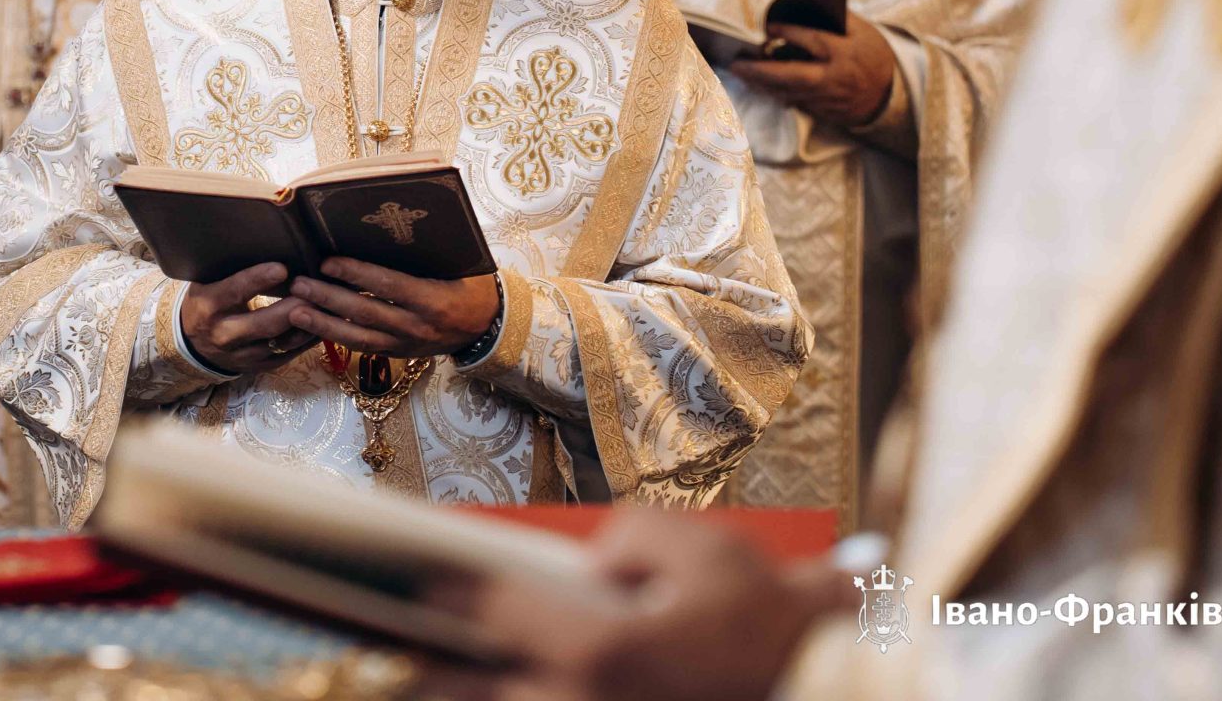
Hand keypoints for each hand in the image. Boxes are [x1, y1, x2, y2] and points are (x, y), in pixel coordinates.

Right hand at [180, 263, 318, 374]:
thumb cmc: (207, 301)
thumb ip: (233, 269)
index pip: (234, 292)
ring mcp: (243, 356)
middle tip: (317, 289)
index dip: (258, 280)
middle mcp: (224, 334)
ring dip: (308, 324)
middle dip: (294, 307)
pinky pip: (289, 354)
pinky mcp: (259, 367)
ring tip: (328, 305)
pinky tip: (324, 322)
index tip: (282, 268)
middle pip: (265, 324)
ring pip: (282, 343)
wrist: (193, 345)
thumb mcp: (209, 282)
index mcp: (209, 306)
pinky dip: (308, 339)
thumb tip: (270, 244)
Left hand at [285, 258, 498, 358]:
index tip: (327, 262)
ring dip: (323, 323)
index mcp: (434, 300)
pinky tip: (313, 325)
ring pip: (358, 337)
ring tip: (294, 310)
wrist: (489, 328)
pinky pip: (363, 347)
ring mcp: (406, 344)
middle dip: (327, 299)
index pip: (388, 285)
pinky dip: (336, 336)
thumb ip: (427, 251)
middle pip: (364, 313)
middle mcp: (417, 327)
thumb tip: (390, 226)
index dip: (356, 274)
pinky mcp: (398, 353)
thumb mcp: (460, 264)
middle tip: (298, 284)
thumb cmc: (472, 285)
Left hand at [425, 511, 853, 700]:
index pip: (496, 614)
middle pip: (473, 696)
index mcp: (604, 650)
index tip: (422, 585)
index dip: (450, 594)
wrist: (823, 684)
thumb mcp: (706, 550)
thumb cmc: (768, 621)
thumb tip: (590, 566)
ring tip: (430, 687)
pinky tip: (497, 691)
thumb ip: (629, 537)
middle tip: (399, 658)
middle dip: (429, 677)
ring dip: (466, 700)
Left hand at [730, 14, 896, 130]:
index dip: (789, 32)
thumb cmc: (872, 54)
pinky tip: (761, 85)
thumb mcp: (861, 29)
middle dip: (761, 71)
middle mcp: (835, 78)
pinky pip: (796, 103)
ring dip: (763, 84)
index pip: (813, 40)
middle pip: (792, 76)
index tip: (768, 27)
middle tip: (737, 64)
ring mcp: (830, 99)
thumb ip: (833, 18)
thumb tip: (801, 6)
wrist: (891, 93)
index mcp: (846, 53)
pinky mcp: (826, 113)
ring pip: (789, 93)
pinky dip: (777, 93)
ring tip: (742, 72)